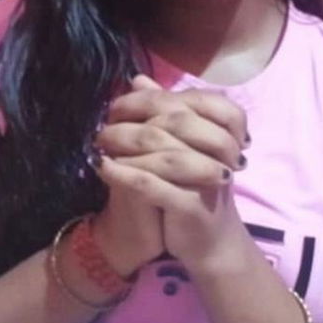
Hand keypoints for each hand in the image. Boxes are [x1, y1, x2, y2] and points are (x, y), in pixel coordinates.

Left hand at [94, 75, 249, 267]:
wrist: (212, 243)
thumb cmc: (195, 190)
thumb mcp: (180, 148)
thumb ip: (163, 113)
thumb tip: (138, 80)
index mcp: (222, 132)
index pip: (188, 100)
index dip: (148, 98)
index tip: (116, 105)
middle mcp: (221, 152)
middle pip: (176, 121)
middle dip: (134, 118)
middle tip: (104, 122)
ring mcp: (209, 179)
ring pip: (165, 153)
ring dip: (126, 145)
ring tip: (99, 144)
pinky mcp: (193, 207)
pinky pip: (154, 186)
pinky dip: (126, 174)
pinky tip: (104, 169)